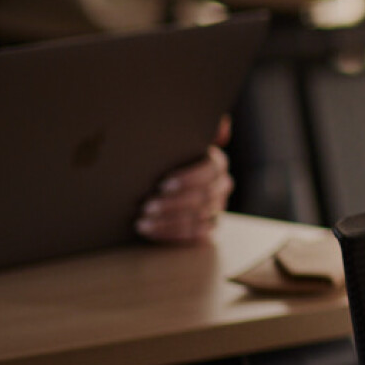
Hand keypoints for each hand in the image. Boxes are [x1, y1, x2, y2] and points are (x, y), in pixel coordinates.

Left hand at [137, 117, 231, 242]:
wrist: (156, 183)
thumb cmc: (165, 157)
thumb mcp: (175, 141)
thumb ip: (197, 129)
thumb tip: (221, 127)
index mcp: (217, 163)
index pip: (210, 171)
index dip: (188, 178)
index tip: (162, 184)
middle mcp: (222, 186)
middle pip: (204, 197)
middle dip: (173, 204)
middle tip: (146, 206)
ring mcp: (216, 209)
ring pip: (198, 219)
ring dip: (169, 222)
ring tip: (142, 222)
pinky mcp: (208, 228)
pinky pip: (196, 236)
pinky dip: (171, 235)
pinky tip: (150, 231)